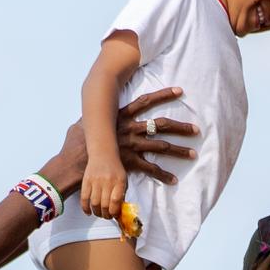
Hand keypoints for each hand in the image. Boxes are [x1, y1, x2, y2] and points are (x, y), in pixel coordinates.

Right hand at [41, 88, 194, 201]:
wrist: (72, 162)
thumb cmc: (75, 143)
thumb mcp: (82, 123)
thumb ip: (91, 118)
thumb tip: (88, 113)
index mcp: (120, 116)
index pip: (145, 101)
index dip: (163, 94)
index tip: (180, 90)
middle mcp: (129, 128)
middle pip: (161, 124)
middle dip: (180, 127)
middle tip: (196, 129)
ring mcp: (130, 145)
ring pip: (161, 146)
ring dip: (179, 150)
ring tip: (193, 153)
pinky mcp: (129, 162)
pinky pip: (150, 168)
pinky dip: (163, 175)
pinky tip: (173, 180)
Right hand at [81, 157, 127, 222]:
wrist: (103, 153)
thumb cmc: (115, 168)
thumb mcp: (123, 179)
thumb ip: (122, 194)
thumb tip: (119, 212)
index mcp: (119, 181)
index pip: (116, 201)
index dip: (115, 212)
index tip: (115, 215)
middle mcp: (107, 181)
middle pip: (105, 204)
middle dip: (106, 215)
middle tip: (107, 216)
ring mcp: (95, 181)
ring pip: (94, 203)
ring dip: (97, 212)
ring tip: (99, 213)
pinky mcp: (86, 181)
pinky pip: (84, 198)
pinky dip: (85, 208)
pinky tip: (88, 212)